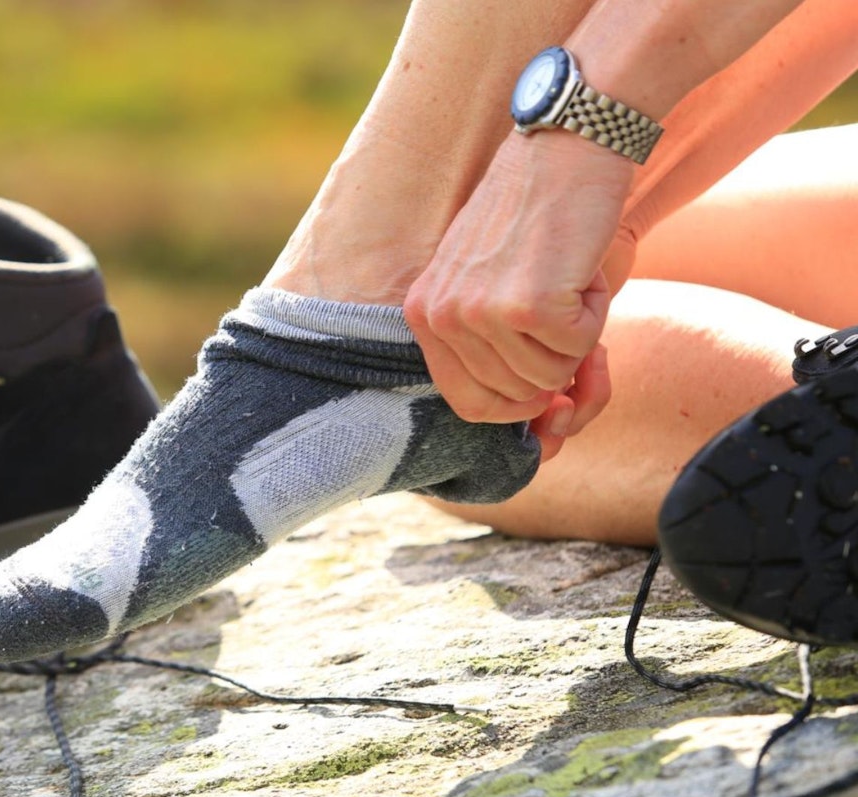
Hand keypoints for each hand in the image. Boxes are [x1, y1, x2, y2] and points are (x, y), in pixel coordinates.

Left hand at [404, 132, 633, 438]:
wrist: (568, 143)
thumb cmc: (542, 215)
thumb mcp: (496, 284)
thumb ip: (505, 354)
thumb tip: (546, 432)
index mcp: (423, 312)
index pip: (467, 403)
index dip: (518, 405)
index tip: (549, 388)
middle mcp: (440, 315)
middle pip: (512, 398)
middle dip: (555, 370)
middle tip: (572, 316)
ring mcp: (479, 312)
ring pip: (548, 377)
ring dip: (576, 337)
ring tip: (565, 278)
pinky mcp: (528, 304)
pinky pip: (577, 350)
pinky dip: (595, 316)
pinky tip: (579, 268)